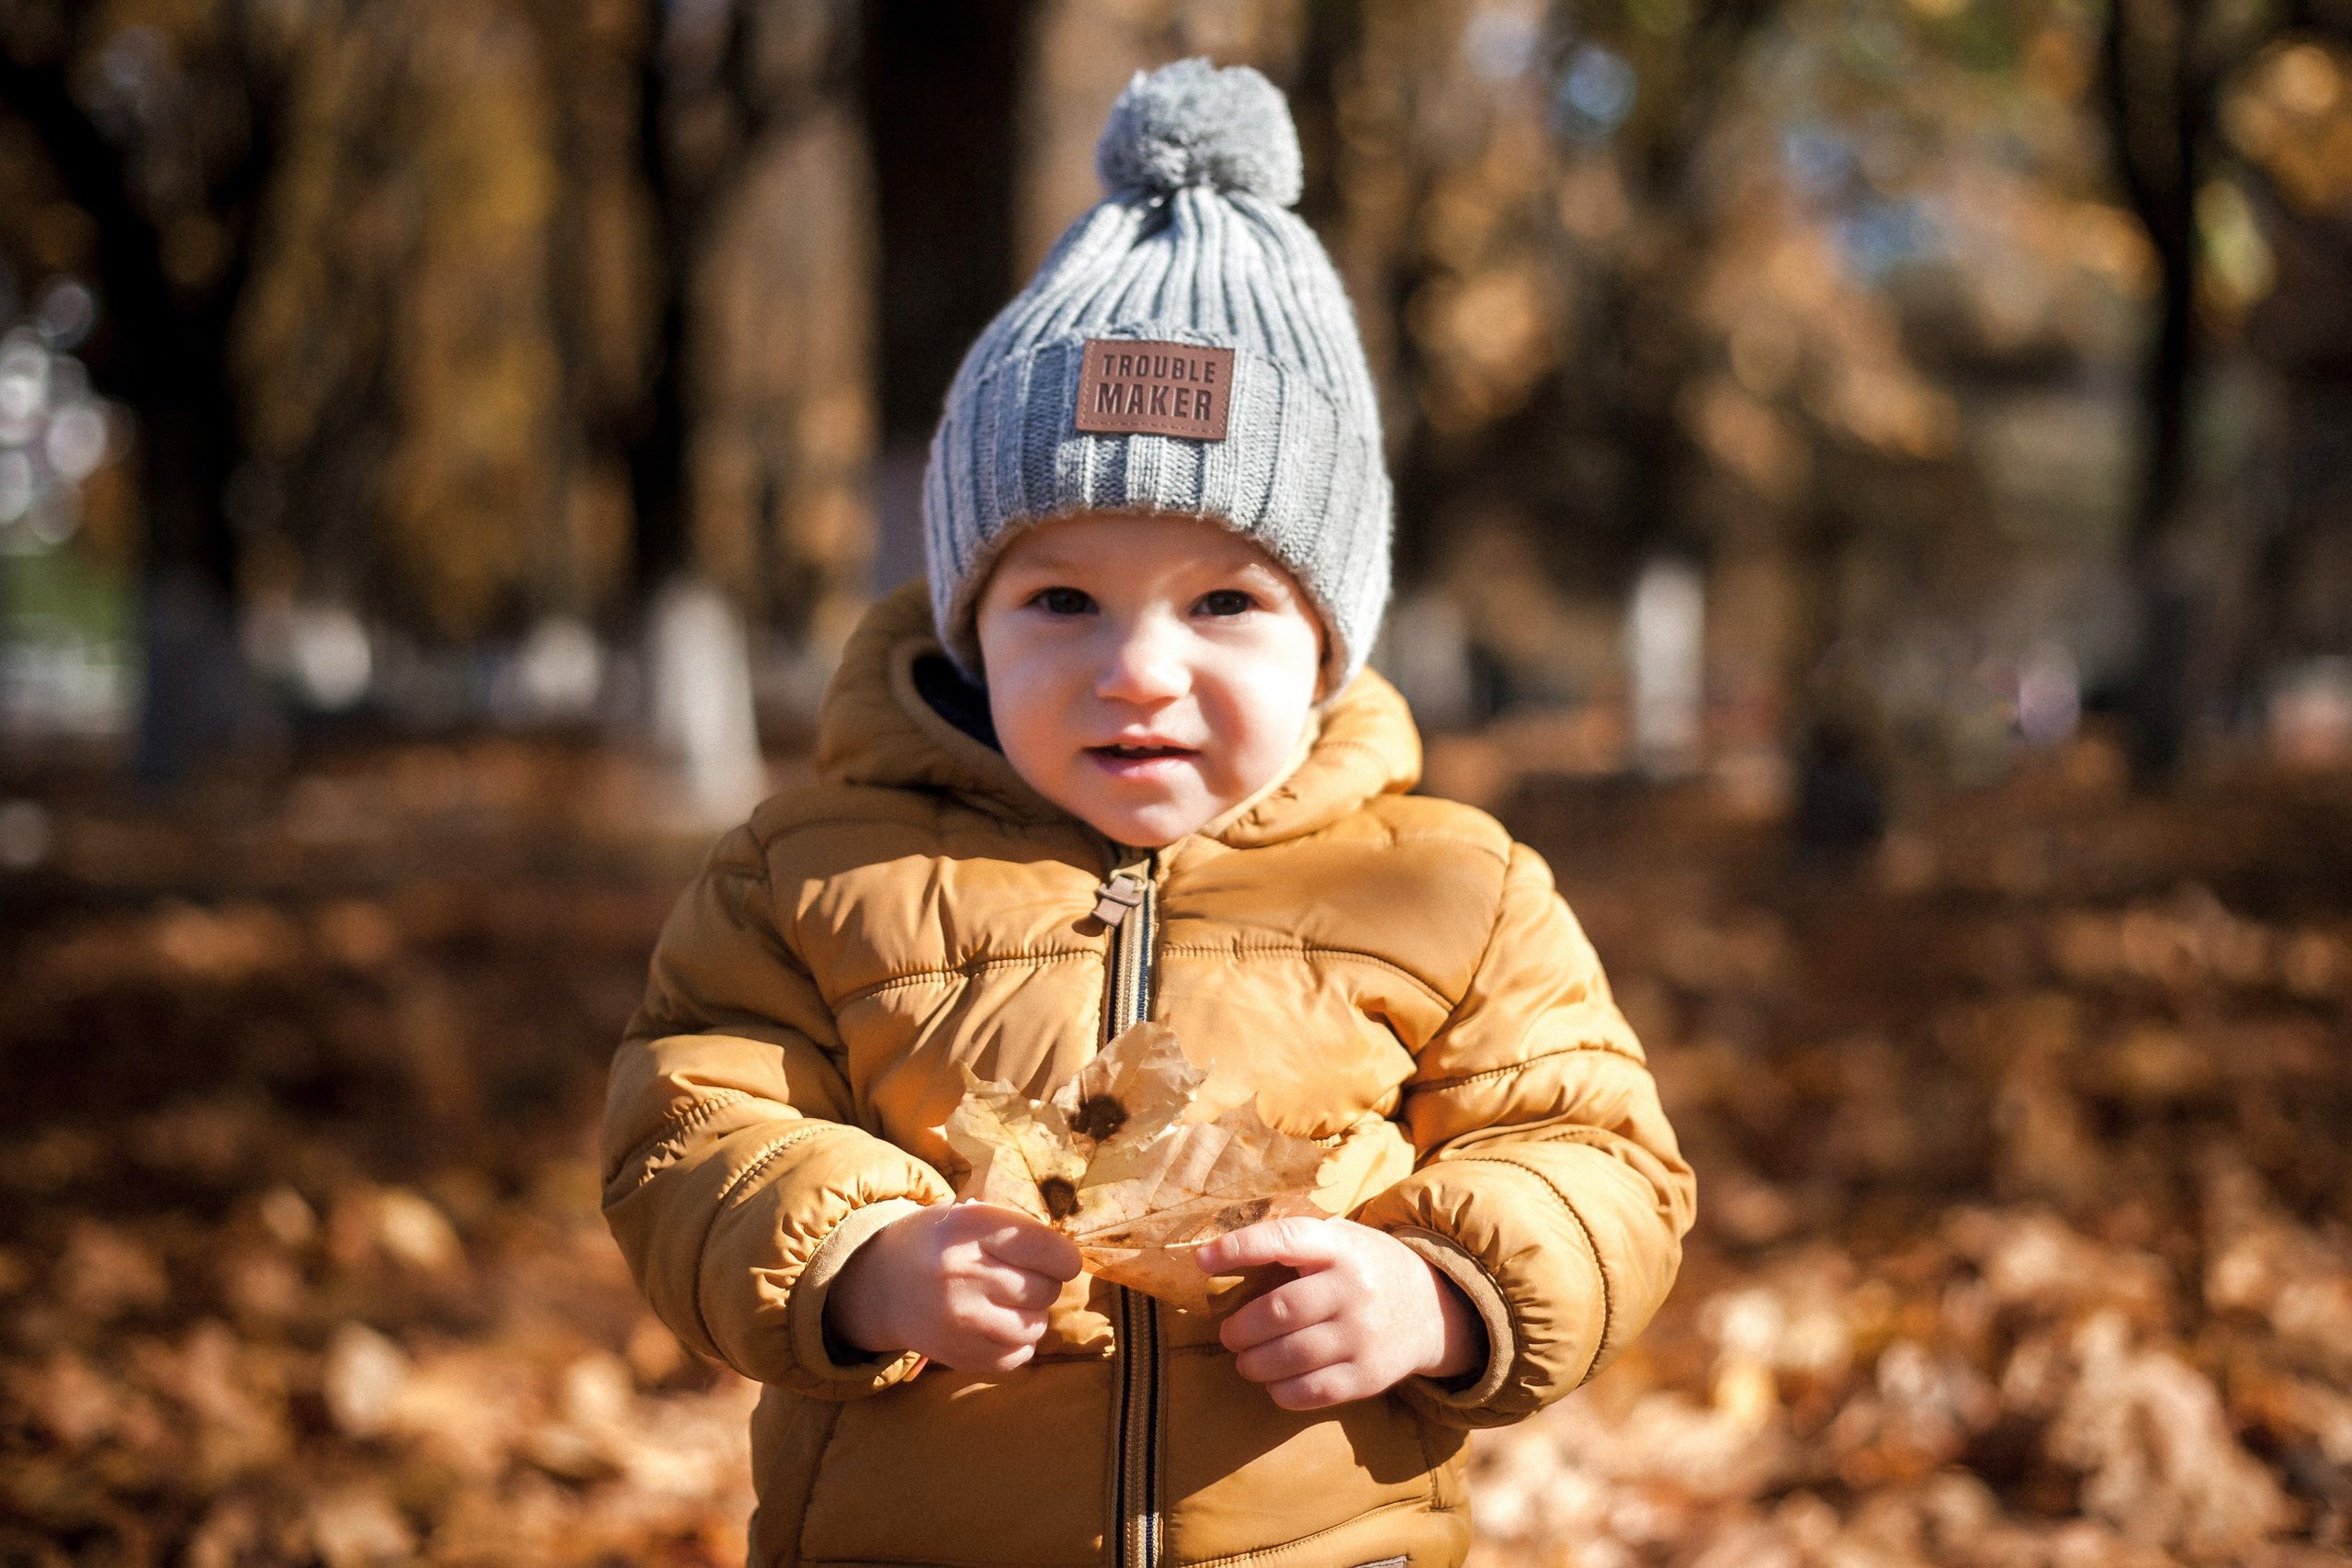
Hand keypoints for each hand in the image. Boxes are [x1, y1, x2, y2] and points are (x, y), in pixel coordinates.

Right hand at [825, 1201, 1082, 1372]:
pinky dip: (1016, 1343)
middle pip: (1045, 1289)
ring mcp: (959, 1320)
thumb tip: (1071, 1255)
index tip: (1062, 1260)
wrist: (882, 1285)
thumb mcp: (967, 1215)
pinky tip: (996, 1325)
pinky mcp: (958, 1355)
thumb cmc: (939, 1242)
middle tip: (1023, 1277)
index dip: (1064, 1257)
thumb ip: (1015, 1228)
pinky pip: (1017, 1356)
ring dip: (1032, 1315)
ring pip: (1036, 1326)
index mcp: (968, 1228)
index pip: (1046, 1248)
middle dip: (1044, 1283)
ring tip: (1007, 1301)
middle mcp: (962, 1274)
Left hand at [1195, 1216, 1484, 1409]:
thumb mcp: (1339, 1240)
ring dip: (1253, 1363)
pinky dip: (1282, 1391)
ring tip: (1245, 1361)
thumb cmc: (1364, 1267)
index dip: (1239, 1248)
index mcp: (1340, 1246)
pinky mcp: (1370, 1376)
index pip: (1283, 1240)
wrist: (1433, 1308)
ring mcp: (1365, 1334)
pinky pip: (1313, 1391)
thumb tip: (1214, 1259)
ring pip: (1291, 1356)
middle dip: (1241, 1328)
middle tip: (1228, 1334)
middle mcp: (1354, 1287)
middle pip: (1280, 1311)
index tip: (1202, 1261)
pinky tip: (1274, 1383)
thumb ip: (1291, 1245)